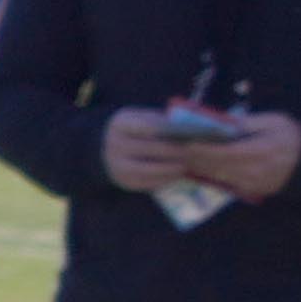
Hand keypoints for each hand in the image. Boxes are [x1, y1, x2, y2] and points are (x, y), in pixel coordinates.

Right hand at [93, 105, 211, 197]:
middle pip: (154, 148)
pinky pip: (149, 183)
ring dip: (173, 168)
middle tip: (195, 152)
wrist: (105, 148)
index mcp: (121, 123)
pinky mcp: (123, 181)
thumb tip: (191, 130)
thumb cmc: (134, 130)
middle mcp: (114, 144)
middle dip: (177, 151)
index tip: (193, 135)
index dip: (174, 132)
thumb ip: (162, 121)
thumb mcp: (142, 118)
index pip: (152, 127)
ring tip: (186, 166)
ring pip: (152, 169)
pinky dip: (165, 179)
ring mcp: (116, 165)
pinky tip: (175, 174)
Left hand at [176, 100, 300, 194]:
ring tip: (178, 158)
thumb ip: (248, 122)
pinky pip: (224, 183)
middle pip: (215, 166)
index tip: (185, 141)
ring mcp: (250, 183)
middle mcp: (252, 170)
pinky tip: (194, 168)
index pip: (223, 152)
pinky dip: (208, 175)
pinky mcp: (250, 190)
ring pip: (216, 176)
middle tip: (173, 150)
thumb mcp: (275, 121)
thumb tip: (222, 121)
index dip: (202, 148)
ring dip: (196, 168)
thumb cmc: (293, 137)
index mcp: (258, 151)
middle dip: (192, 158)